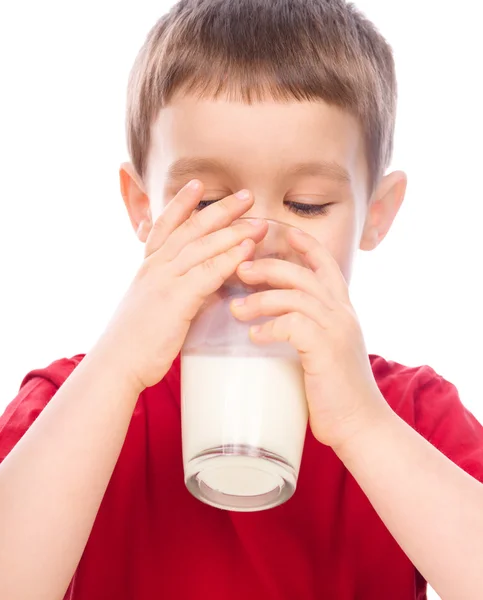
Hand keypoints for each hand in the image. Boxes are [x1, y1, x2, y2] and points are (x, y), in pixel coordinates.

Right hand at [96, 181, 267, 390]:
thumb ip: (174, 289)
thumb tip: (201, 286)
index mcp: (149, 267)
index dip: (182, 203)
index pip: (166, 225)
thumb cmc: (135, 340)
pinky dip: (229, 259)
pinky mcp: (176, 300)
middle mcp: (155, 267)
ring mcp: (164, 280)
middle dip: (221, 209)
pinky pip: (208, 273)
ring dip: (234, 231)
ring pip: (203, 246)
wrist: (116, 363)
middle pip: (192, 228)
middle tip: (247, 195)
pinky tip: (247, 249)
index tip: (198, 184)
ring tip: (258, 220)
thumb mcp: (151, 305)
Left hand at [230, 227, 389, 449]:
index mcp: (341, 309)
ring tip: (236, 310)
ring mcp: (336, 330)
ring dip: (260, 299)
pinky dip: (269, 328)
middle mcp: (341, 313)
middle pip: (302, 273)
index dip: (305, 245)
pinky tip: (254, 337)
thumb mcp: (326, 349)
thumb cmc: (335, 390)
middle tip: (240, 269)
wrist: (359, 424)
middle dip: (269, 266)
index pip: (325, 264)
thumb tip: (276, 320)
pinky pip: (292, 325)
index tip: (282, 231)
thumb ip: (308, 328)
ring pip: (294, 296)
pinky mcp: (326, 350)